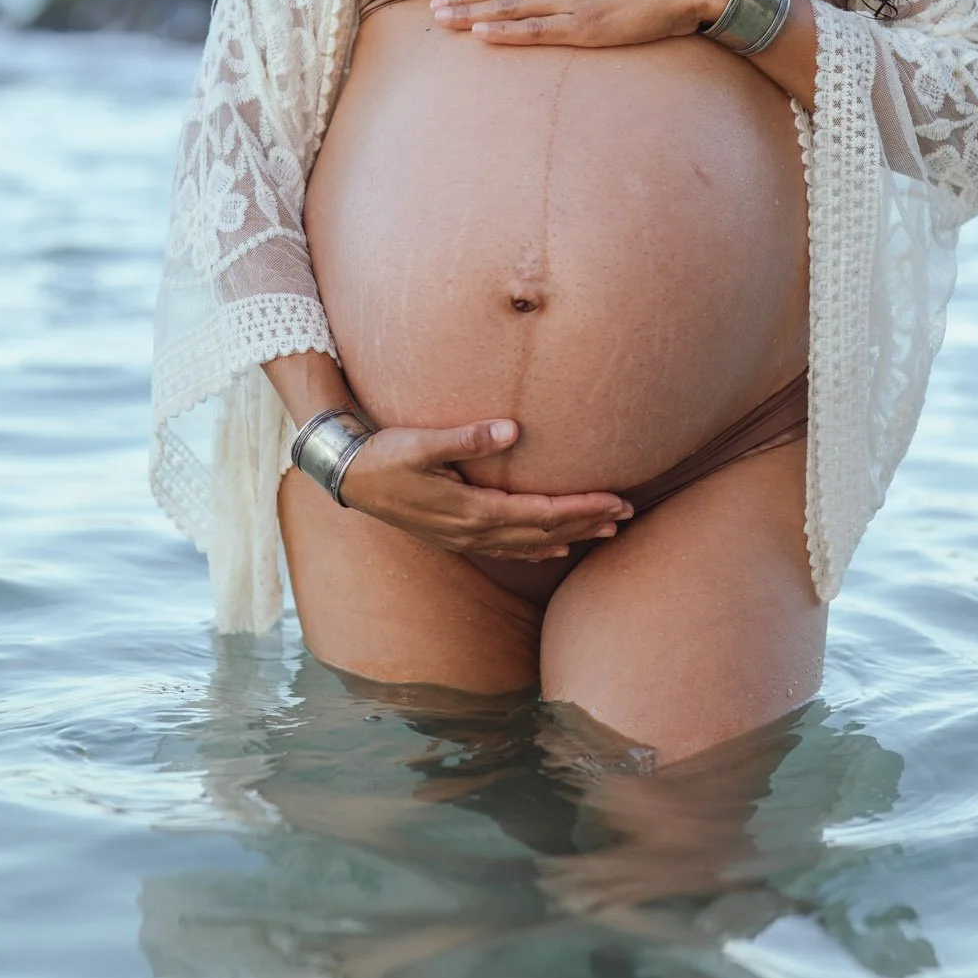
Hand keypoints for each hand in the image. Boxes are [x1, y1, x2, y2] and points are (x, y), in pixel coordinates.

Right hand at [335, 416, 632, 560]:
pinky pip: (508, 548)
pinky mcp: (456, 534)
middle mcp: (473, 531)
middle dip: (588, 522)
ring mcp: (465, 537)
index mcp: (472, 510)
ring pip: (530, 544)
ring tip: (607, 531)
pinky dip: (536, 548)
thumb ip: (466, 437)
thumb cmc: (384, 455)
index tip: (617, 500)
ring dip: (570, 536)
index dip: (582, 508)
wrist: (348, 478)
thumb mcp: (421, 441)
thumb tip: (512, 429)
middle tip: (629, 515)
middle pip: (544, 532)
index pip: (542, 513)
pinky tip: (554, 548)